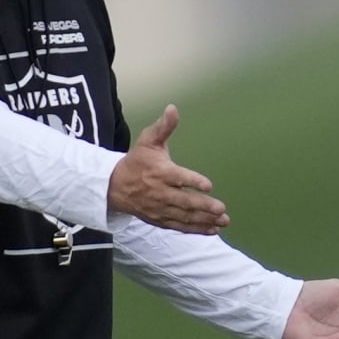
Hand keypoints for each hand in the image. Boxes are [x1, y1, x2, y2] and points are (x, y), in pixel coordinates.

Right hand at [107, 105, 229, 234]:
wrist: (115, 187)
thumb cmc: (136, 162)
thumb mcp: (147, 141)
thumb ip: (163, 127)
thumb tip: (173, 109)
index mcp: (159, 172)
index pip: (178, 178)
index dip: (193, 182)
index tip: (208, 185)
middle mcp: (160, 192)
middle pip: (183, 202)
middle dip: (203, 206)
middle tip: (221, 209)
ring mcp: (160, 209)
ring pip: (184, 217)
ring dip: (204, 220)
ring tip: (223, 221)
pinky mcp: (160, 220)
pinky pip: (180, 226)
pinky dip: (196, 229)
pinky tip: (212, 229)